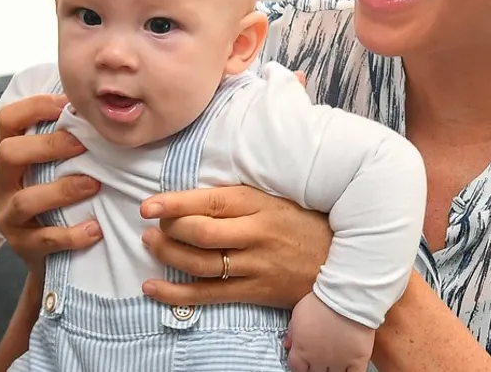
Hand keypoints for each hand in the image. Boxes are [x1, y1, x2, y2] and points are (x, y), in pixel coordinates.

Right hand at [0, 93, 102, 271]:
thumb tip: (99, 104)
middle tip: (83, 144)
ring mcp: (8, 216)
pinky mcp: (22, 246)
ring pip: (25, 200)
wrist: (48, 256)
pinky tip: (95, 229)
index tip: (68, 104)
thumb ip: (66, 139)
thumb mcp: (53, 166)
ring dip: (62, 190)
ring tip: (94, 185)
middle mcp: (1, 183)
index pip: (7, 120)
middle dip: (47, 145)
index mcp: (8, 156)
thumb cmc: (57, 198)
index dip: (34, 106)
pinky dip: (71, 235)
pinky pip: (44, 240)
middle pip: (8, 153)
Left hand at [138, 185, 330, 307]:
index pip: (209, 202)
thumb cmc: (303, 223)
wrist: (342, 261)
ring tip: (150, 245)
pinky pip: (208, 295)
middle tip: (150, 226)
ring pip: (200, 264)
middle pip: (200, 234)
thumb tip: (192, 196)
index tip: (148, 205)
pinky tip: (153, 287)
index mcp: (258, 205)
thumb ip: (237, 198)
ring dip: (167, 255)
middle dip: (168, 230)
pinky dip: (176, 293)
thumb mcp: (274, 198)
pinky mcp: (255, 292)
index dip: (174, 204)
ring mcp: (255, 266)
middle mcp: (255, 235)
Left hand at [285, 294, 373, 371]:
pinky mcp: (358, 360)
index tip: (303, 363)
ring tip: (333, 361)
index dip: (299, 366)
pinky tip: (348, 368)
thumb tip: (288, 343)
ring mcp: (339, 361)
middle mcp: (319, 359)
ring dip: (331, 370)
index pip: (296, 368)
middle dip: (315, 367)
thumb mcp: (298, 312)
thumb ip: (292, 331)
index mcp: (302, 349)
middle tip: (319, 359)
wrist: (346, 296)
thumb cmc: (323, 301)